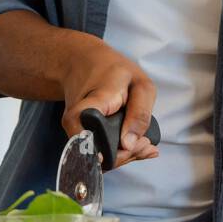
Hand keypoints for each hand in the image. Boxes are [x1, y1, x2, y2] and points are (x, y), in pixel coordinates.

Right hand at [59, 38, 158, 168]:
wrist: (83, 63)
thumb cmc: (112, 71)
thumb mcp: (139, 85)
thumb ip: (140, 114)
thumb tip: (129, 145)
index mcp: (89, 106)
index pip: (87, 137)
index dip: (108, 153)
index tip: (131, 148)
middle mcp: (75, 123)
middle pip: (97, 155)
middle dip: (125, 156)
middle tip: (147, 145)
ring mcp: (75, 131)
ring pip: (99, 157)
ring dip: (124, 156)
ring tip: (145, 145)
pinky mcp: (80, 136)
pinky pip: (99, 151)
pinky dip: (119, 152)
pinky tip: (135, 145)